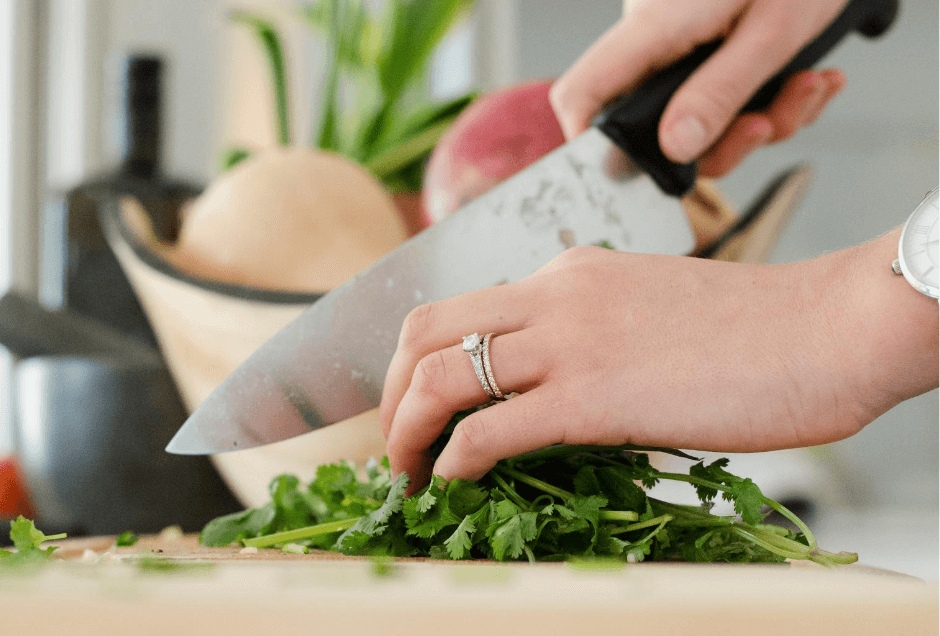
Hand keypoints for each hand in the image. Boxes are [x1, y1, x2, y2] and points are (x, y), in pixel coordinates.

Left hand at [379, 230, 938, 490]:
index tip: (416, 405)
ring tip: (407, 473)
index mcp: (566, 274)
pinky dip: (453, 460)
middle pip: (423, 331)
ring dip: (406, 432)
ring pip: (440, 377)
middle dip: (390, 392)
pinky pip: (489, 430)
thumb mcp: (646, 309)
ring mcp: (568, 342)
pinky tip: (454, 480)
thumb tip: (546, 385)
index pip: (458, 308)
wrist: (826, 328)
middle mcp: (553, 295)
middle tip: (394, 441)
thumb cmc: (752, 330)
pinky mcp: (592, 396)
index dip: (416, 360)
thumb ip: (588, 332)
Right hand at [549, 0, 848, 175]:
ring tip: (808, 86)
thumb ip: (720, 92)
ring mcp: (681, 46)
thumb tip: (674, 149)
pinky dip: (773, 101)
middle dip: (724, 142)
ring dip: (763, 119)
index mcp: (654, 26)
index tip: (624, 175)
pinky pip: (725, 99)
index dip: (587, 142)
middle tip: (768, 123)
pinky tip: (808, 78)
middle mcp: (657, 40)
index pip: (583, 92)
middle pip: (655, 126)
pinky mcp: (709, 50)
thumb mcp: (772, 31)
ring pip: (701, 120)